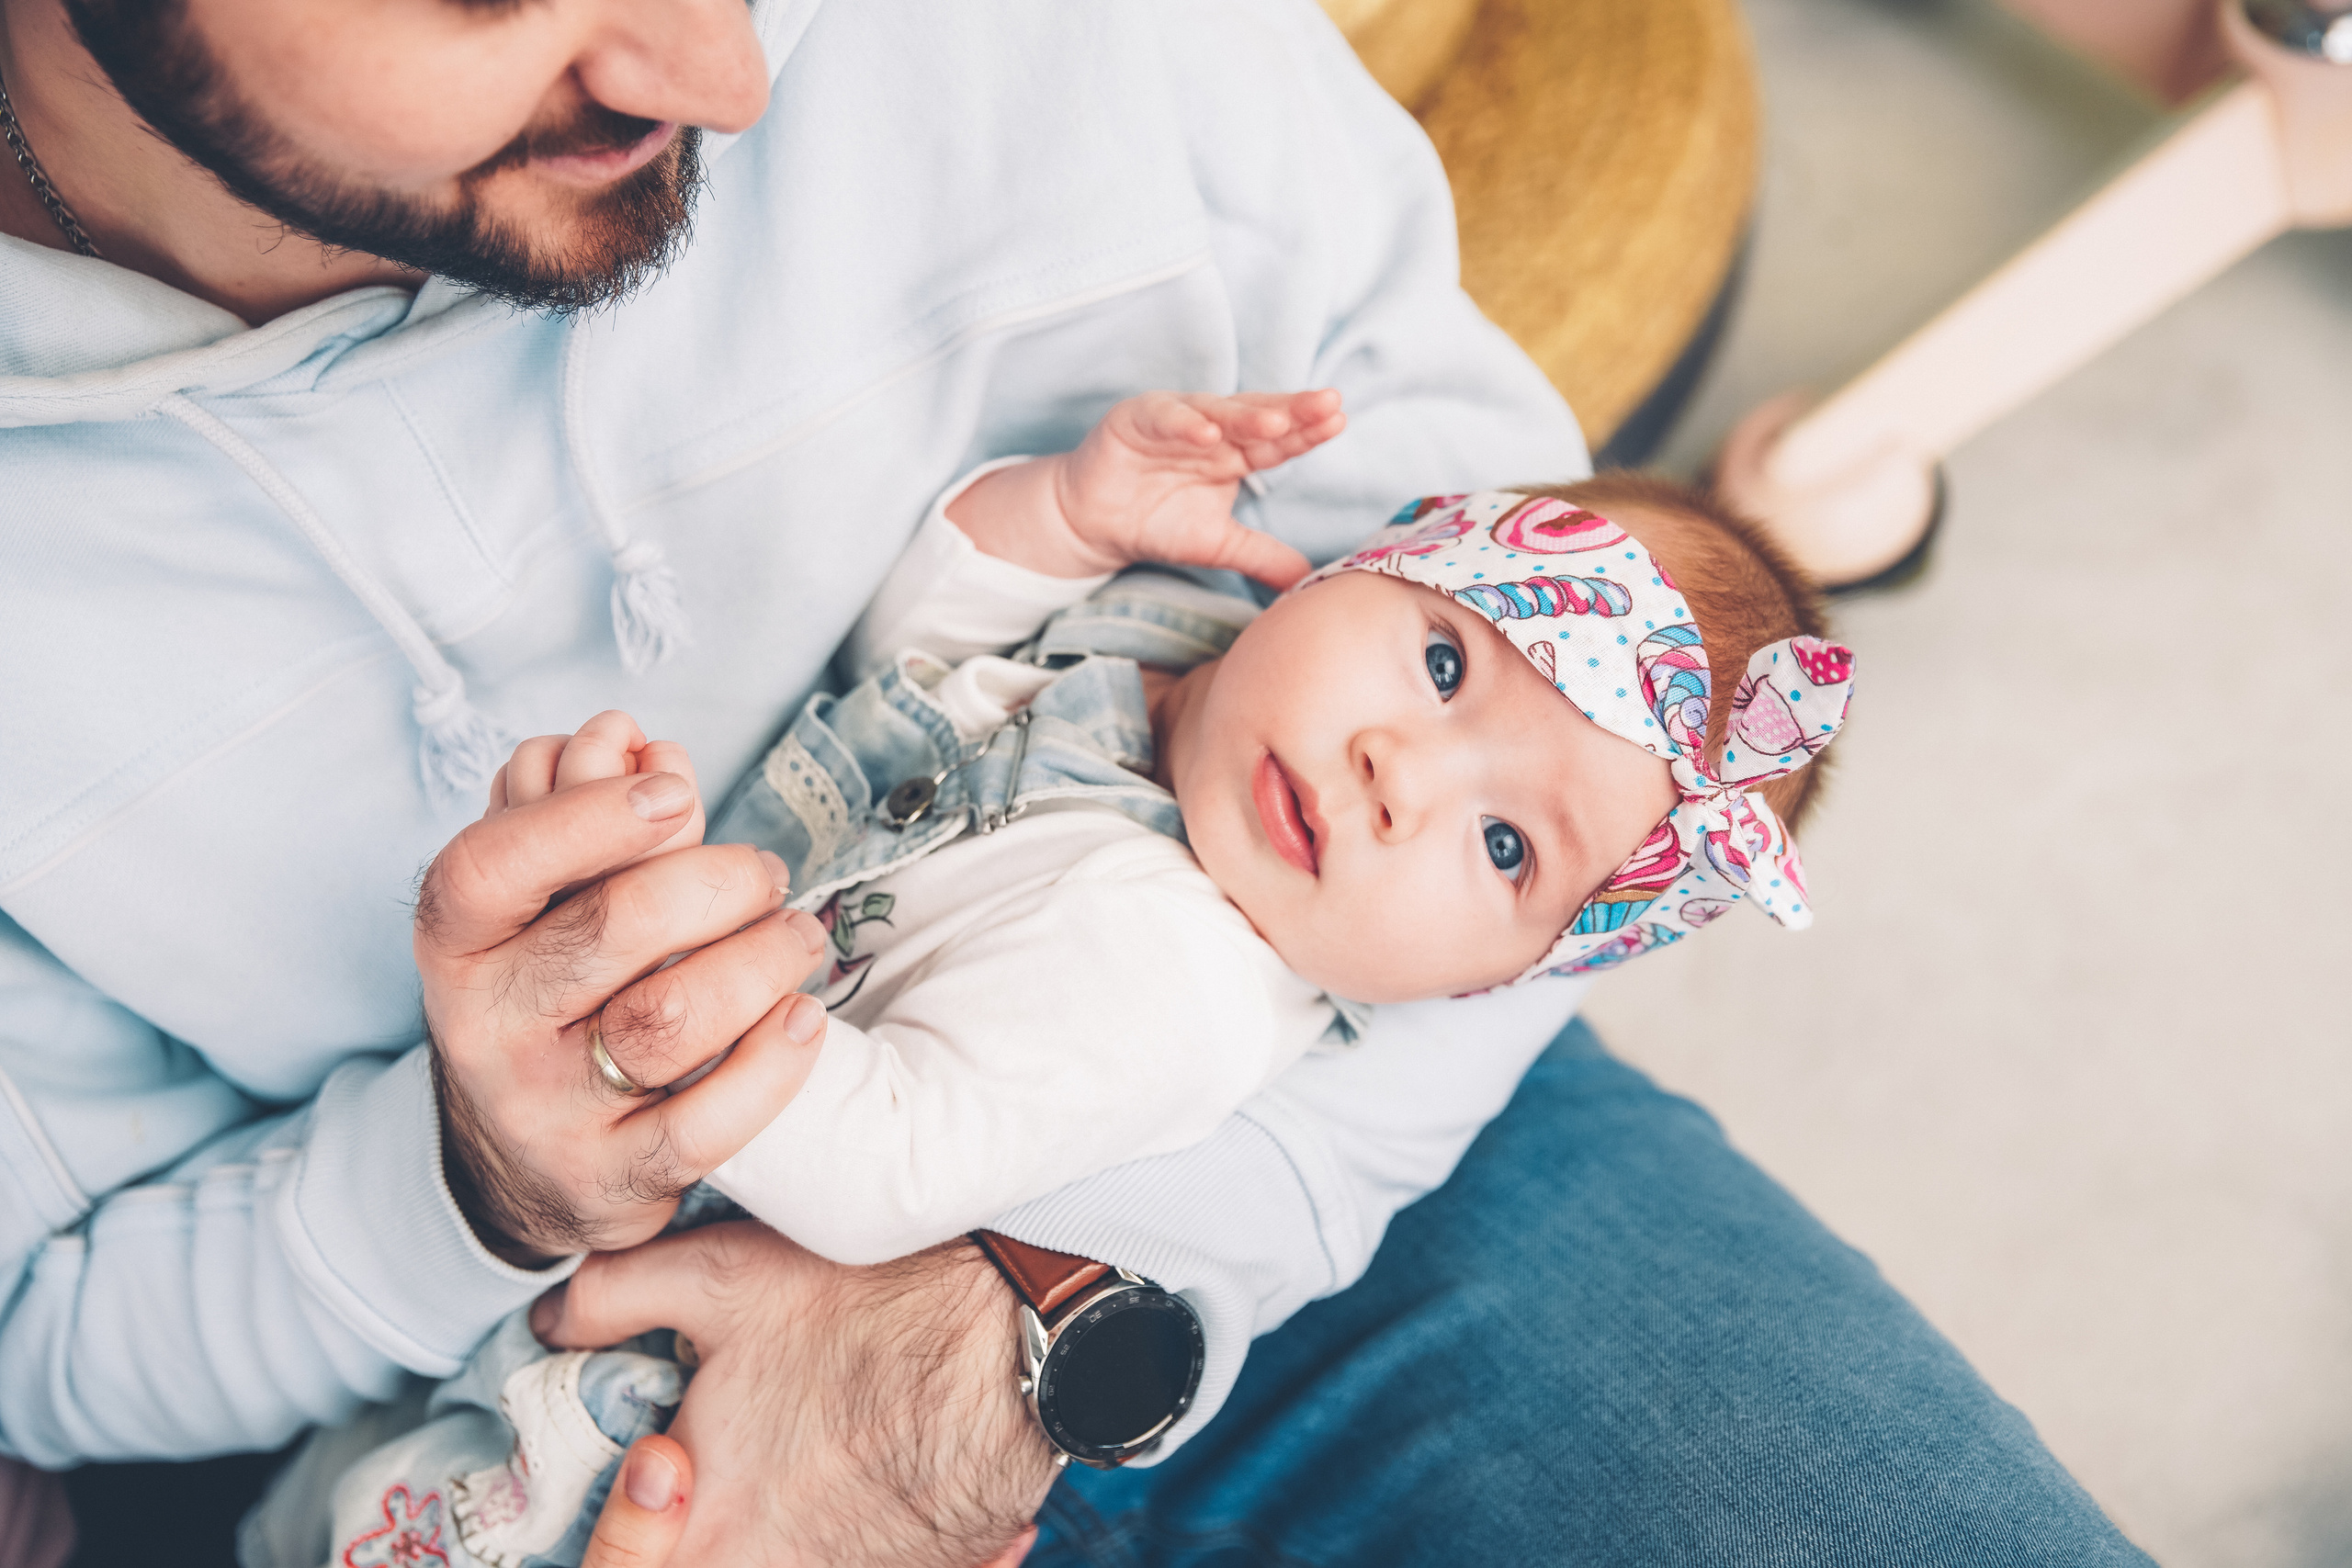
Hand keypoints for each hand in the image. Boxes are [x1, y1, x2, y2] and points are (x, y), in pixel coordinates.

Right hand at [419, 716, 833, 1265]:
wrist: (518, 1165)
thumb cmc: (551, 994)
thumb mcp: (540, 902)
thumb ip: (579, 812)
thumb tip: (636, 742)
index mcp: (457, 942)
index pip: (493, 865)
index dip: (588, 817)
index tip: (675, 791)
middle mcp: (485, 1028)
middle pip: (612, 928)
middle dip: (716, 881)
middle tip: (765, 873)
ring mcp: (545, 1111)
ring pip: (671, 1019)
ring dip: (760, 960)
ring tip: (796, 935)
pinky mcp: (610, 1179)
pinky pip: (707, 1124)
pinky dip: (773, 1064)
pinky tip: (803, 1018)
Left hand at [535, 1222, 1059, 1566]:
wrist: (1020, 1335)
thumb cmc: (871, 1305)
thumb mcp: (718, 1277)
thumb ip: (612, 1302)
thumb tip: (552, 1322)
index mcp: (710, 1541)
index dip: (621, 1534)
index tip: (656, 1461)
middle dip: (706, 1535)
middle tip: (732, 1461)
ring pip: (798, 1562)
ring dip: (798, 1527)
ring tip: (829, 1455)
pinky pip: (874, 1560)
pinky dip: (874, 1530)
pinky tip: (898, 1469)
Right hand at [948, 389, 1343, 588]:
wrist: (1094, 524)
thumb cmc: (1156, 524)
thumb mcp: (1218, 545)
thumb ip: (1261, 557)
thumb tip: (1305, 586)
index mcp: (1235, 452)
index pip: (1279, 441)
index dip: (1308, 432)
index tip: (1339, 422)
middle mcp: (1211, 429)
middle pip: (1258, 417)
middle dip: (1293, 411)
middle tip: (1328, 404)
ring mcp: (1175, 421)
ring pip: (1217, 412)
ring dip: (1246, 416)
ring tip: (1279, 421)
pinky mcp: (1136, 420)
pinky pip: (1165, 419)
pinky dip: (1184, 424)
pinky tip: (1208, 433)